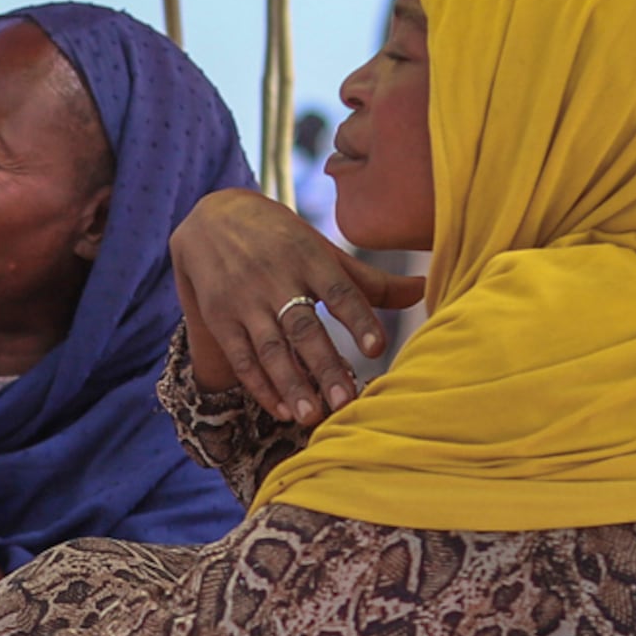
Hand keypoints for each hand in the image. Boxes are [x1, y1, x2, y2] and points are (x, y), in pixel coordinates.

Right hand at [170, 189, 426, 426]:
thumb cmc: (281, 238)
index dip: (358, 318)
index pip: (338, 290)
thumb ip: (370, 279)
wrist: (210, 217)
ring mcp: (244, 300)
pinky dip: (260, 386)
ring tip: (312, 417)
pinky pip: (241, 357)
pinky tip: (282, 409)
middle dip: (324, 366)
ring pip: (270, 348)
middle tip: (345, 402)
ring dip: (291, 384)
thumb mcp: (321, 250)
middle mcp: (275, 278)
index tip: (376, 348)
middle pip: (303, 327)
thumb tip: (425, 288)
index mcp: (308, 257)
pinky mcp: (219, 317)